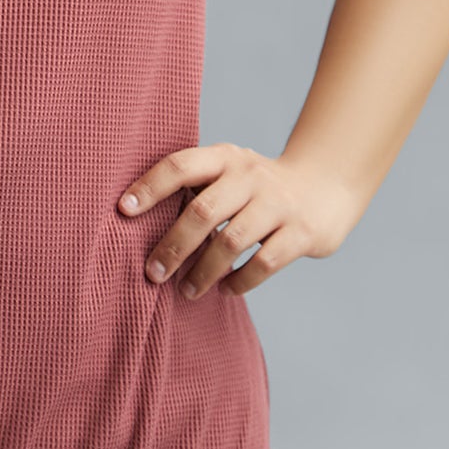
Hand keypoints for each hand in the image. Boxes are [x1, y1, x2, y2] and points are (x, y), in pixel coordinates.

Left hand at [117, 143, 359, 299]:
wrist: (326, 185)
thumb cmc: (257, 186)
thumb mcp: (229, 171)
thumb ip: (195, 186)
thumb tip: (136, 219)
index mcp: (225, 157)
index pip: (180, 166)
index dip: (150, 187)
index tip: (122, 211)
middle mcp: (250, 176)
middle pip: (203, 211)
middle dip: (173, 246)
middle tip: (152, 274)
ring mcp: (278, 204)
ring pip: (232, 242)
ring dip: (203, 272)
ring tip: (186, 291)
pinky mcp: (301, 233)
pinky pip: (264, 263)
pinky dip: (240, 281)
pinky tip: (226, 290)